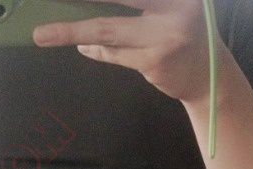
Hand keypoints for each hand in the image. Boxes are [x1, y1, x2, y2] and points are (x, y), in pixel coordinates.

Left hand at [32, 0, 222, 102]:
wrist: (209, 76)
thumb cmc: (182, 32)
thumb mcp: (166, 8)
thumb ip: (136, 4)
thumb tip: (87, 13)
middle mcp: (176, 7)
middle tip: (46, 0)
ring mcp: (165, 36)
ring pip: (107, 30)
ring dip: (71, 31)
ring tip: (43, 33)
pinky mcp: (155, 62)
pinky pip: (114, 54)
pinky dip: (96, 49)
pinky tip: (82, 46)